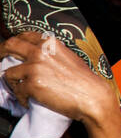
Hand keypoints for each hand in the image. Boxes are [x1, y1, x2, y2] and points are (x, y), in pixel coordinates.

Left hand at [1, 32, 117, 126]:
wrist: (93, 98)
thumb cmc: (85, 82)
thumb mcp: (69, 59)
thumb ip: (51, 54)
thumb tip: (35, 58)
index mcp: (50, 43)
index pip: (24, 36)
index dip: (15, 43)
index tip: (10, 49)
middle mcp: (40, 52)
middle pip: (10, 46)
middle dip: (1, 53)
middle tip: (0, 61)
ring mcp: (34, 68)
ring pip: (9, 73)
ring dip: (14, 83)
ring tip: (25, 91)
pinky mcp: (31, 84)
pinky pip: (17, 91)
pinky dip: (22, 98)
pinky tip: (32, 101)